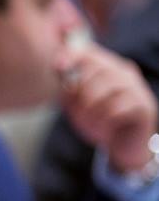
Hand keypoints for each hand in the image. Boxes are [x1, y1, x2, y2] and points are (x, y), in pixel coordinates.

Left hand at [59, 44, 157, 172]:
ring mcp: (137, 88)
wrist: (121, 148)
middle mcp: (125, 74)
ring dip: (92, 109)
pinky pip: (118, 108)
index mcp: (108, 69)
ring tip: (92, 122)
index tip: (58, 66)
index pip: (90, 53)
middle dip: (81, 92)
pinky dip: (106, 119)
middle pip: (97, 70)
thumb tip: (56, 66)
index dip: (73, 56)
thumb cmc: (98, 122)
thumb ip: (67, 87)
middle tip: (80, 112)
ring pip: (107, 89)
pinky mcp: (144, 106)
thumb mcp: (76, 105)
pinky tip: (107, 127)